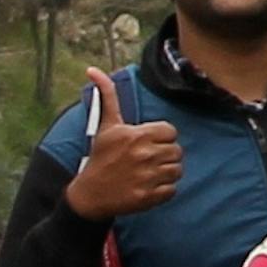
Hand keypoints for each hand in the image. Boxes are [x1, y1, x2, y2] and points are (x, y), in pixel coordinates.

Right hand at [63, 68, 183, 224]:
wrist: (89, 195)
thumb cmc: (101, 157)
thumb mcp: (105, 126)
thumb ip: (108, 97)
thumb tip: (94, 70)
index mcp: (136, 135)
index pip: (170, 132)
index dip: (161, 138)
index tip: (146, 144)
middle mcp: (143, 154)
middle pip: (176, 151)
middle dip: (164, 155)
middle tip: (146, 161)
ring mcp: (147, 176)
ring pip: (177, 170)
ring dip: (165, 173)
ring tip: (147, 174)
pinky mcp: (149, 196)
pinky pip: (172, 190)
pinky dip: (163, 190)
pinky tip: (147, 187)